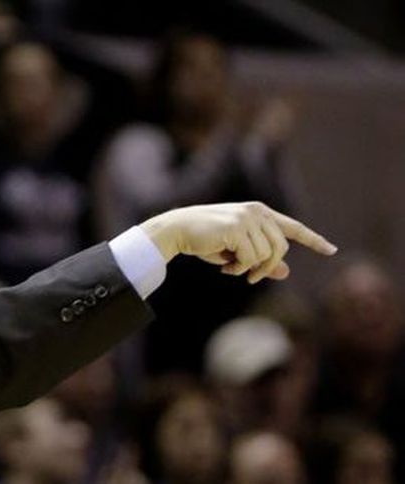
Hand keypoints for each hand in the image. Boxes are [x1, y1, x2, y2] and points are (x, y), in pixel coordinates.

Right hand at [140, 202, 336, 283]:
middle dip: (267, 268)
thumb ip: (261, 260)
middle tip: (250, 278)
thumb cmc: (206, 240)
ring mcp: (248, 218)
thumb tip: (285, 272)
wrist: (178, 230)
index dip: (313, 240)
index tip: (331, 250)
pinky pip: (250, 258)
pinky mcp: (237, 227)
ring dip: (250, 270)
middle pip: (280, 249)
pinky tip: (226, 267)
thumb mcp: (237, 252)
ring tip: (232, 269)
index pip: (293, 228)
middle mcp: (257, 212)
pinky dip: (239, 268)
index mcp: (260, 213)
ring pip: (266, 256)